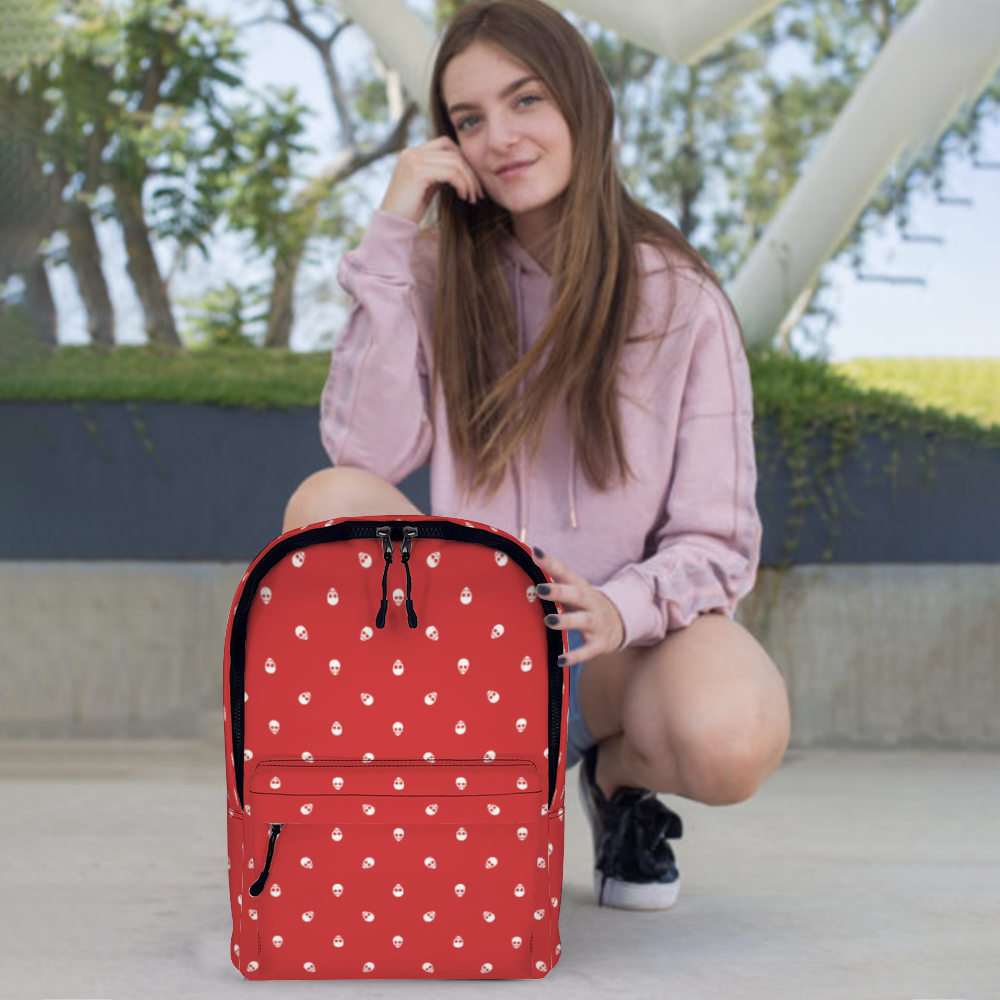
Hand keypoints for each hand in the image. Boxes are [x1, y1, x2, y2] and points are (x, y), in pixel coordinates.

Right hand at [379, 135, 485, 224]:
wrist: (392, 224)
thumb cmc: (410, 210)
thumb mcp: (427, 187)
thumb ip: (439, 173)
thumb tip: (461, 169)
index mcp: (412, 153)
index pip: (445, 144)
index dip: (463, 159)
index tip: (472, 180)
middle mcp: (411, 152)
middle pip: (453, 152)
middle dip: (470, 172)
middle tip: (479, 192)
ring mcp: (413, 160)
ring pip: (454, 162)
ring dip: (469, 180)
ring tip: (472, 197)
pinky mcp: (417, 172)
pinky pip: (450, 173)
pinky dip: (462, 184)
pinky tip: (463, 197)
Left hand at [532, 546, 625, 665]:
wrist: (619, 622)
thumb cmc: (584, 604)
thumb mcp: (573, 590)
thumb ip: (553, 579)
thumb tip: (527, 559)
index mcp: (580, 587)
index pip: (565, 572)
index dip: (551, 562)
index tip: (536, 553)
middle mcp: (590, 603)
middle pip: (577, 594)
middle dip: (560, 591)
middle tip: (540, 588)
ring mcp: (596, 623)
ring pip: (583, 621)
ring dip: (566, 621)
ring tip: (548, 621)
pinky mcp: (599, 643)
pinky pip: (588, 651)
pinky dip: (575, 656)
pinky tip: (560, 660)